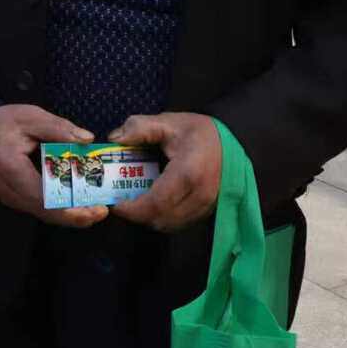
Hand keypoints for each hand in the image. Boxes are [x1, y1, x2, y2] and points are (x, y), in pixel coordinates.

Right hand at [0, 105, 109, 228]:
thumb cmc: (3, 122)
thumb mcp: (31, 117)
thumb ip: (59, 128)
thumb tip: (87, 140)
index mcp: (11, 168)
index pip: (44, 197)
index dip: (72, 207)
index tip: (96, 208)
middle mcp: (8, 189)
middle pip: (46, 212)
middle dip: (76, 216)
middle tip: (101, 211)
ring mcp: (9, 197)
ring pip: (43, 214)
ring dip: (70, 215)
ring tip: (95, 209)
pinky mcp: (14, 198)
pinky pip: (39, 209)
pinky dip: (59, 209)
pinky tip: (77, 204)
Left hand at [108, 112, 221, 232]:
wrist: (232, 139)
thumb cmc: (199, 131)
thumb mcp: (168, 122)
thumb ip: (138, 128)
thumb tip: (114, 139)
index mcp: (188, 173)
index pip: (156, 203)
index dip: (132, 209)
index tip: (115, 203)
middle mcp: (200, 195)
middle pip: (161, 219)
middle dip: (137, 215)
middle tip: (122, 201)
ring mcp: (207, 206)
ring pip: (171, 225)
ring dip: (150, 218)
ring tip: (136, 202)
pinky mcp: (208, 211)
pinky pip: (181, 223)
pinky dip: (164, 218)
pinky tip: (155, 203)